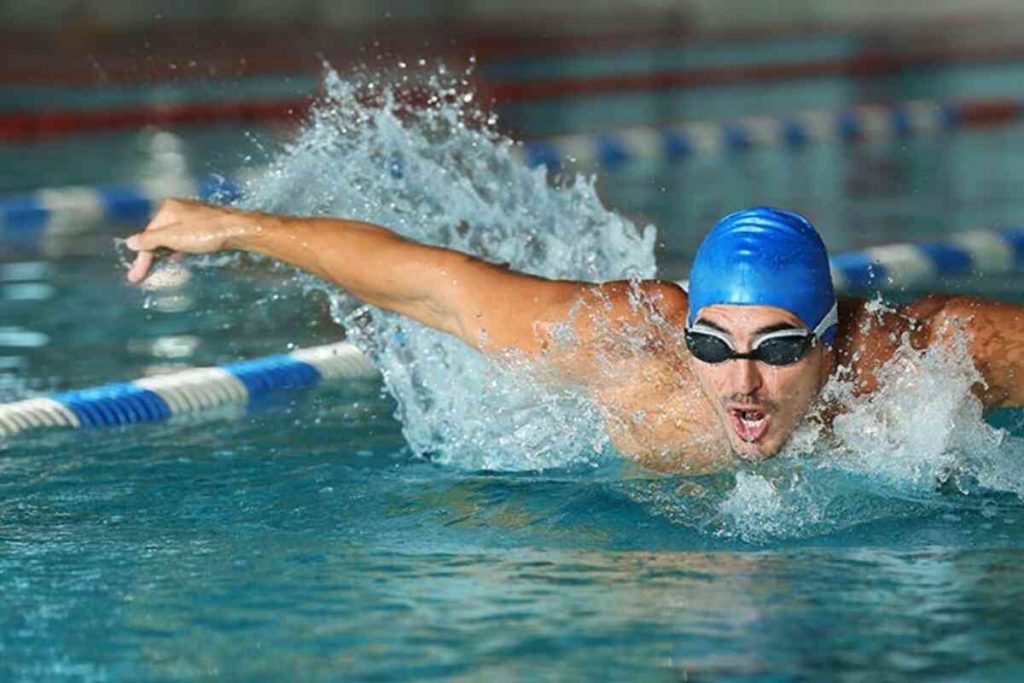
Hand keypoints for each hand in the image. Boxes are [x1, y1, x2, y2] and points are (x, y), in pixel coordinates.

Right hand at [124, 198, 249, 282]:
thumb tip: (130, 242)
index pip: (148, 235)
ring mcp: (192, 215)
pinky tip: (176, 257)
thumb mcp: (174, 237)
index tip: (135, 276)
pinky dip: (177, 248)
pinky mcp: (204, 223)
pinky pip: (183, 237)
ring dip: (163, 252)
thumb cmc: (206, 233)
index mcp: (168, 209)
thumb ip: (151, 240)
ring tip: (156, 268)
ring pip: (171, 236)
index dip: (142, 257)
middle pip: (158, 234)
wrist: (238, 229)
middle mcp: (178, 208)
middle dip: (150, 255)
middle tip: (141, 274)